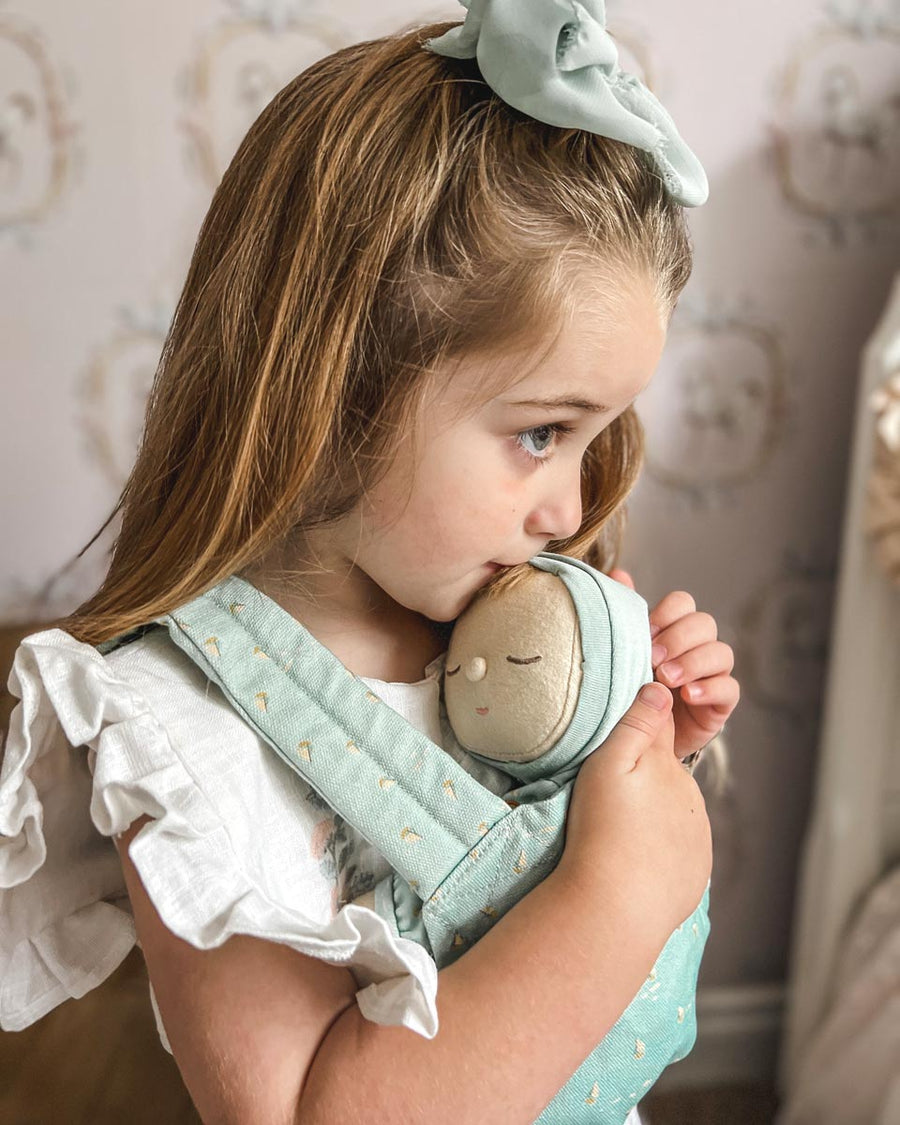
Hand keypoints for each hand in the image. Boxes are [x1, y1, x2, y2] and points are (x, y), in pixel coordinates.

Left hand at [607, 568, 739, 760]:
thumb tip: (618, 575)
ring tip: (667, 679)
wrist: (636, 741)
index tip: (646, 631)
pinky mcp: (720, 704)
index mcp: (671, 630)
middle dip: (679, 638)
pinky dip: (709, 688)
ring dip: (693, 662)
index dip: (668, 613)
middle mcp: (696, 648)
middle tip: (653, 659)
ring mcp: (711, 675)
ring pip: (721, 653)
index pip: (683, 603)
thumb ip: (622, 617)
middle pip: (704, 624)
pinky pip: (729, 688)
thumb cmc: (628, 692)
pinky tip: (687, 696)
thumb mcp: (620, 655)